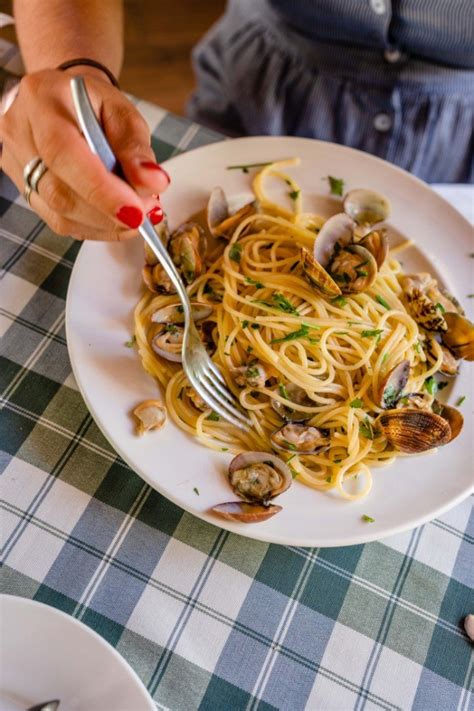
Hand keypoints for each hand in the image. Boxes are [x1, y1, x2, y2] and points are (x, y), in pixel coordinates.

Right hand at [0, 67, 169, 239]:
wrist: (64, 102)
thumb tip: (152, 184)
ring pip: (58, 214)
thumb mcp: (121, 111)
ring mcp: (17, 164)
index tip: (135, 212)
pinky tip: (115, 220)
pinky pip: (59, 221)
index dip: (100, 190)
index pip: (63, 153)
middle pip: (59, 192)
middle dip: (108, 212)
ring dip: (105, 224)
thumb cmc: (91, 103)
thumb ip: (136, 147)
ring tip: (136, 215)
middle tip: (145, 213)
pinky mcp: (24, 189)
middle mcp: (19, 133)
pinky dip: (95, 227)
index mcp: (41, 100)